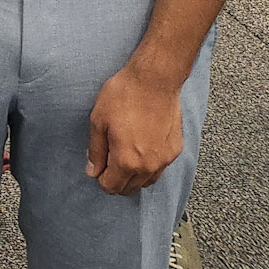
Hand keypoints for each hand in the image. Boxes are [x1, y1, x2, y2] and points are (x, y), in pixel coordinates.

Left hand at [86, 62, 183, 194]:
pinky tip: (142, 147)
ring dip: (134, 175)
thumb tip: (92, 171)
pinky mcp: (175, 150)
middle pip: (129, 188)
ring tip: (125, 153)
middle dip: (117, 179)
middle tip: (109, 158)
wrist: (155, 80)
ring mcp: (165, 159)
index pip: (111, 187)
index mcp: (126, 161)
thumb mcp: (98, 121)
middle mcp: (148, 166)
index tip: (98, 166)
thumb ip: (95, 150)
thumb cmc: (124, 96)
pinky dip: (149, 165)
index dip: (101, 178)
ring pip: (146, 181)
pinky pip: (160, 168)